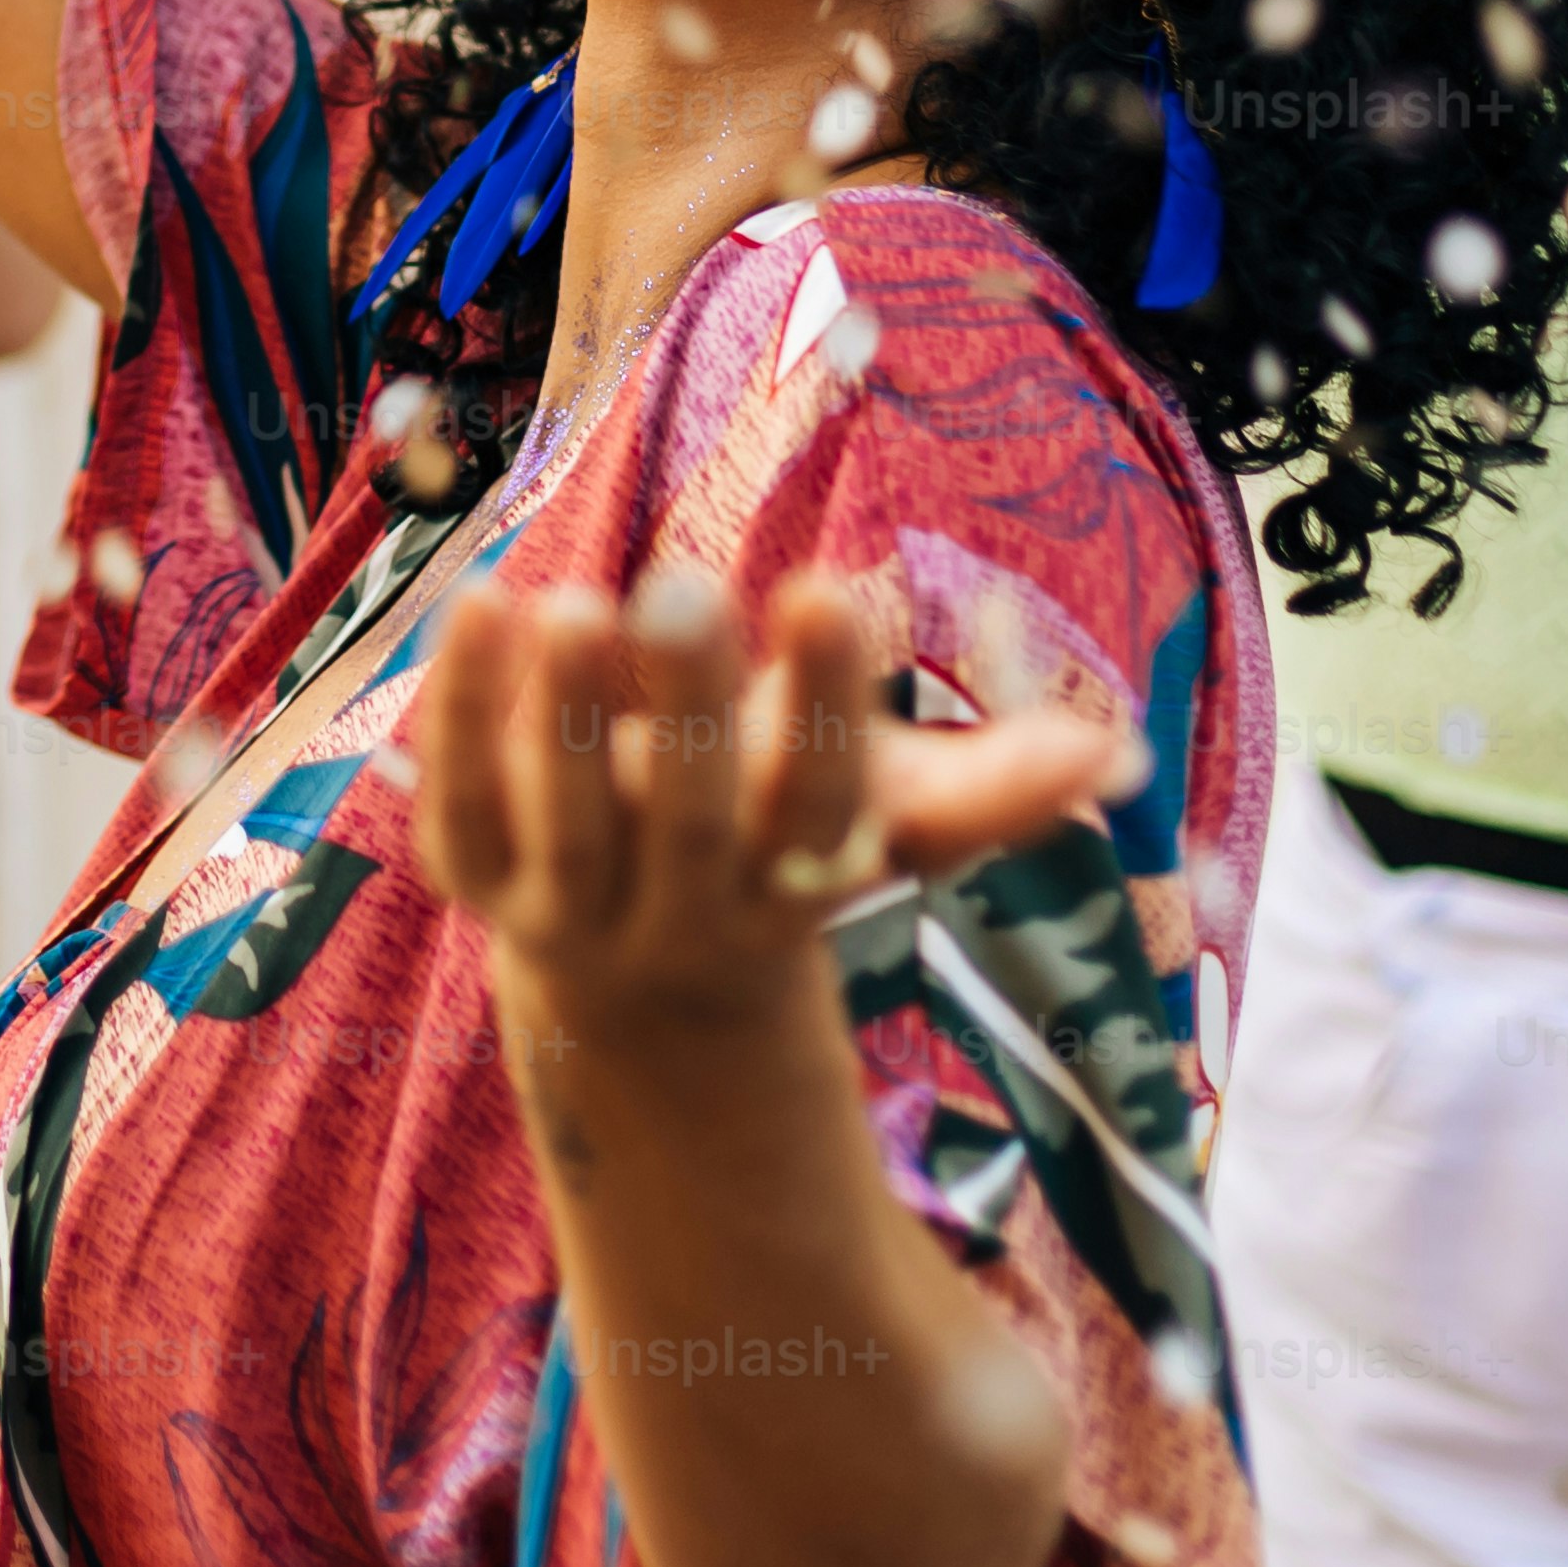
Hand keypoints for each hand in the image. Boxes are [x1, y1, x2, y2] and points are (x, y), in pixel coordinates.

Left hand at [416, 565, 1132, 1052]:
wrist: (635, 983)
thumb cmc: (776, 842)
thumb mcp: (878, 821)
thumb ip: (984, 790)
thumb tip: (1111, 756)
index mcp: (793, 884)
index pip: (819, 807)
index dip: (822, 710)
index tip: (827, 588)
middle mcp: (682, 910)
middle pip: (690, 824)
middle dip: (689, 710)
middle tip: (684, 583)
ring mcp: (570, 905)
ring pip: (564, 824)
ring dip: (563, 716)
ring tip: (568, 597)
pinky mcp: (474, 880)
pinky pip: (458, 808)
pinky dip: (457, 718)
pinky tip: (474, 600)